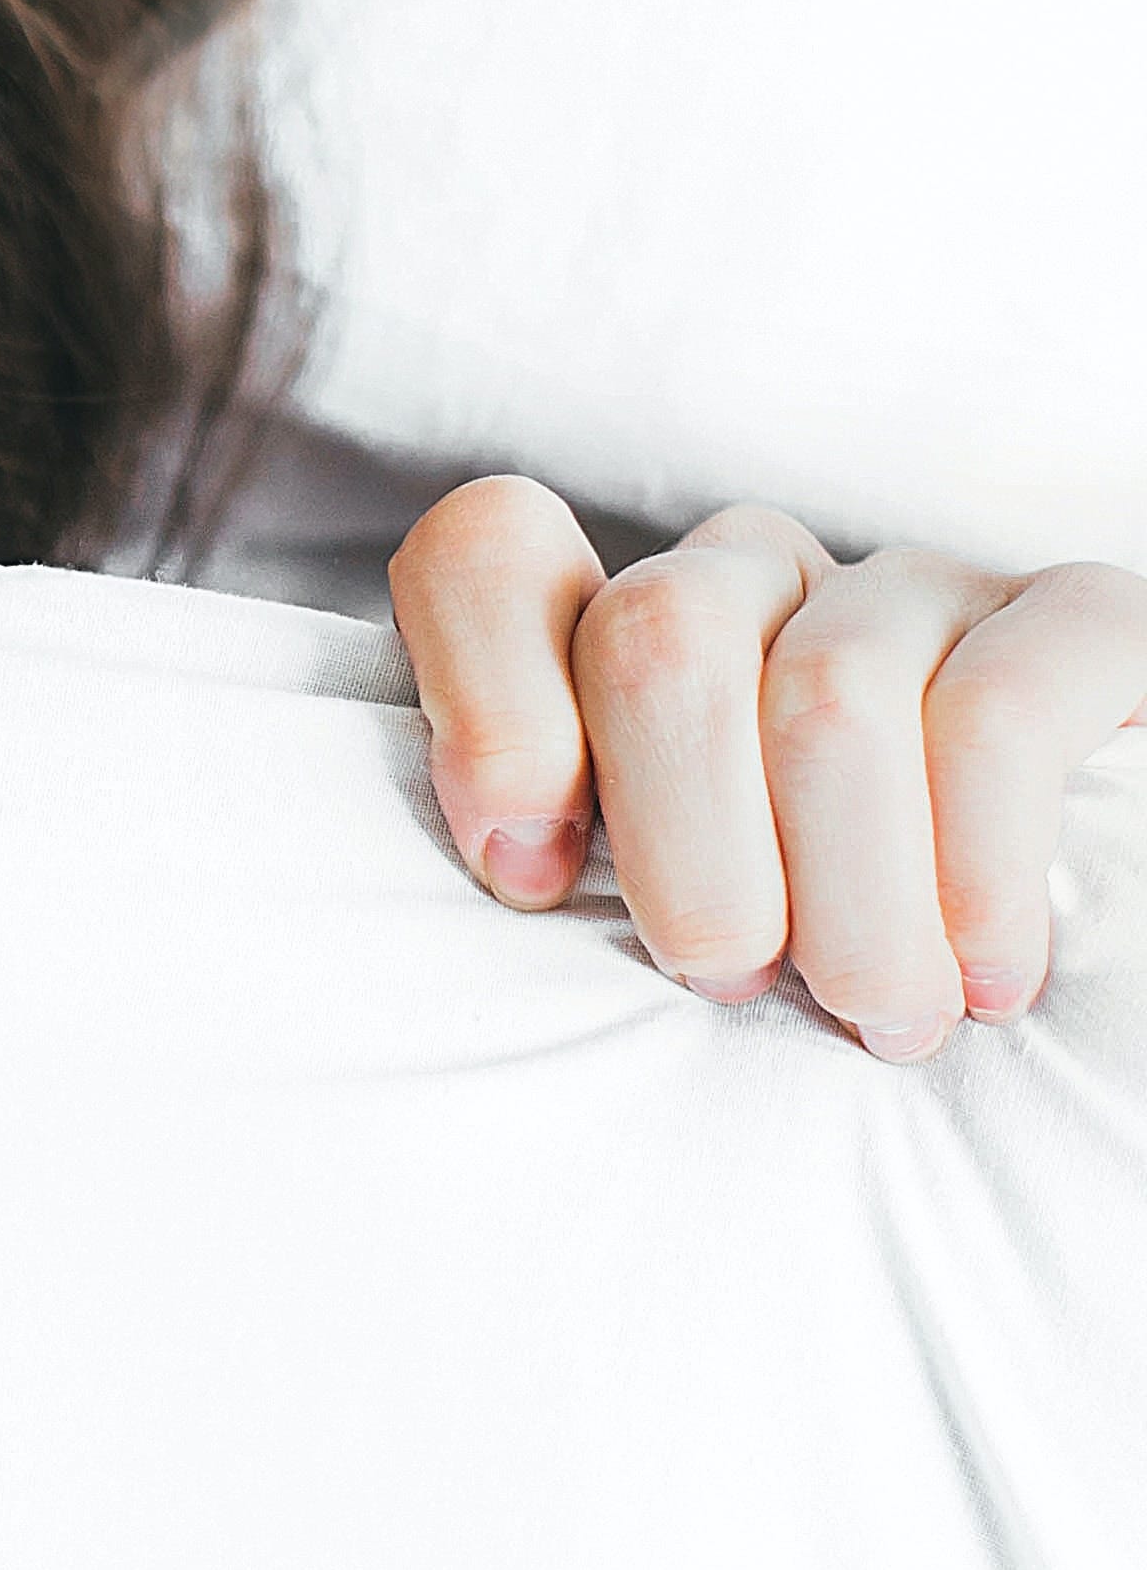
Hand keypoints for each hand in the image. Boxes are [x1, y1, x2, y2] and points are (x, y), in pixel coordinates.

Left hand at [390, 476, 1146, 1060]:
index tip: (529, 878)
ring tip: (879, 1014)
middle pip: (658, 635)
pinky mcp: (1082, 624)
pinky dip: (976, 868)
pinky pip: (997, 713)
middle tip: (730, 980)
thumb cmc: (810, 974)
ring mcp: (918, 588)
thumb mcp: (656, 921)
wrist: (1072, 1014)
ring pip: (827, 696)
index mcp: (622, 632)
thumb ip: (557, 865)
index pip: (491, 554)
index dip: (487, 703)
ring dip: (846, 898)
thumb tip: (515, 871)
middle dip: (685, 846)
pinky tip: (988, 975)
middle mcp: (761, 578)